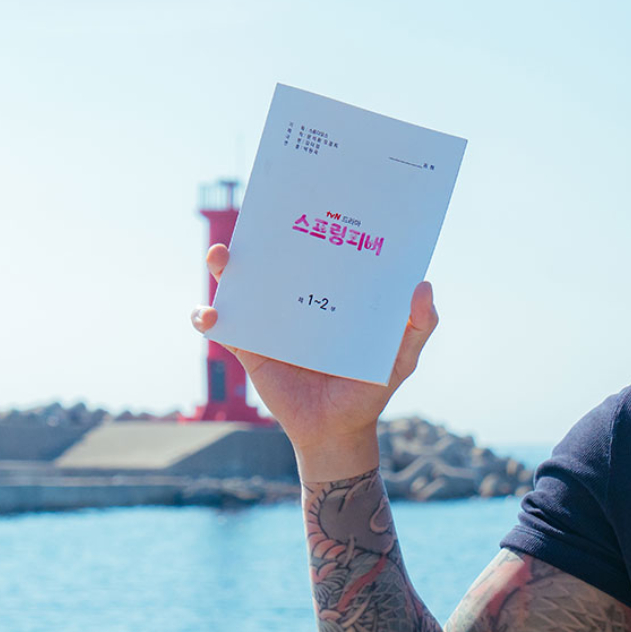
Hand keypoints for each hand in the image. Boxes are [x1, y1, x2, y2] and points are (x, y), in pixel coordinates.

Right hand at [187, 243, 437, 446]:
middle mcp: (297, 302)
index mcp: (330, 295)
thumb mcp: (402, 357)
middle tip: (255, 219)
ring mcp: (271, 323)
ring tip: (222, 258)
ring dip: (224, 268)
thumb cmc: (370, 389)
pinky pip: (221, 327)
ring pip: (240, 286)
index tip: (306, 201)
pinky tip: (210, 316)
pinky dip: (207, 317)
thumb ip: (419, 325)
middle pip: (273, 261)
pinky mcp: (249, 348)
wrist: (337, 430)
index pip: (318, 253)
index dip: (308, 226)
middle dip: (258, 237)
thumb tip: (423, 284)